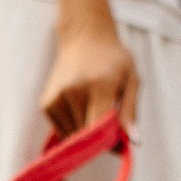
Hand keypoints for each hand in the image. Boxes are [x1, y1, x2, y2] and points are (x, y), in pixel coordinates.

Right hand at [40, 19, 137, 138]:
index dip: (110, 142)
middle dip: (101, 138)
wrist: (84, 38)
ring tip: (95, 109)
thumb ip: (131, 112)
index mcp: (99, 83)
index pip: (100, 127)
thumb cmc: (113, 60)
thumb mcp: (132, 79)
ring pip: (74, 136)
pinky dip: (74, 128)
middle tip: (111, 123)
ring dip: (86, 133)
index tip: (118, 142)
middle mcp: (74, 90)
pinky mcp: (46, 104)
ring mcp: (57, 97)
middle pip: (87, 135)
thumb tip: (134, 142)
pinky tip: (81, 108)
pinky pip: (63, 132)